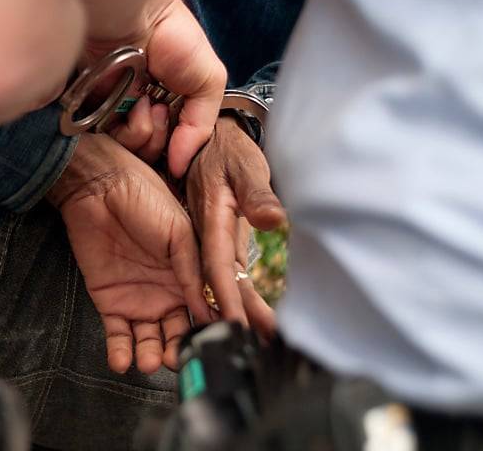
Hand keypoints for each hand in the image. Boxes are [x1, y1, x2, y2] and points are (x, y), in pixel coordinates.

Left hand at [48, 133, 214, 373]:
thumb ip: (192, 271)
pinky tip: (122, 361)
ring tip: (149, 362)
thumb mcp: (179, 232)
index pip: (204, 312)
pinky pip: (117, 335)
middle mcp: (167, 293)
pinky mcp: (109, 302)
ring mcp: (138, 300)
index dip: (209, 330)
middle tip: (178, 361)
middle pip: (177, 334)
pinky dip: (120, 351)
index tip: (212, 346)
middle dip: (178, 352)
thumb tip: (206, 308)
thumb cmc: (145, 198)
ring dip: (150, 356)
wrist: (100, 188)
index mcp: (190, 277)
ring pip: (149, 340)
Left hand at [86, 0, 226, 176]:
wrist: (134, 14)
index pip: (177, 146)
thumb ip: (202, 126)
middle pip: (154, 155)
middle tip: (163, 110)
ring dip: (145, 133)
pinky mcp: (94, 113)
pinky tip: (132, 104)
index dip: (181, 150)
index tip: (184, 138)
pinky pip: (109, 142)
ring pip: (132, 153)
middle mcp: (145, 111)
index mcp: (172, 104)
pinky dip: (125, 129)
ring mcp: (118, 114)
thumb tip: (181, 165)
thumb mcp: (209, 80)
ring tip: (147, 103)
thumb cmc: (173, 36)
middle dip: (163, 141)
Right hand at [186, 116, 285, 338]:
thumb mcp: (245, 165)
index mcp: (210, 220)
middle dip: (239, 317)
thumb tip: (274, 219)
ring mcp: (213, 240)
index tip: (236, 326)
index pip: (217, 267)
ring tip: (262, 341)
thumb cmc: (229, 149)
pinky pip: (229, 274)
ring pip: (225, 283)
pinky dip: (242, 296)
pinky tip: (254, 317)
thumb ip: (258, 193)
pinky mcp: (221, 241)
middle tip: (260, 345)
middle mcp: (207, 236)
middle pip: (221, 284)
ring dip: (242, 312)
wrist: (213, 137)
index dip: (226, 298)